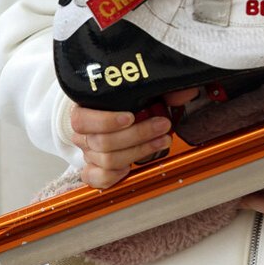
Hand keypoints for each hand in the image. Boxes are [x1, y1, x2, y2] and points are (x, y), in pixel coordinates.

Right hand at [69, 89, 196, 189]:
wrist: (118, 112)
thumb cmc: (127, 98)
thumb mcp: (140, 85)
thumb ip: (158, 85)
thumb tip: (181, 93)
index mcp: (83, 107)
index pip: (82, 120)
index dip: (106, 121)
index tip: (131, 116)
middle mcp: (82, 132)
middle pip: (102, 142)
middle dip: (138, 135)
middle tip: (162, 126)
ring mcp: (87, 152)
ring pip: (108, 160)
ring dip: (139, 151)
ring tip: (162, 140)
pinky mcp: (94, 169)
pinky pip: (98, 179)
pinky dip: (115, 175)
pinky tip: (131, 166)